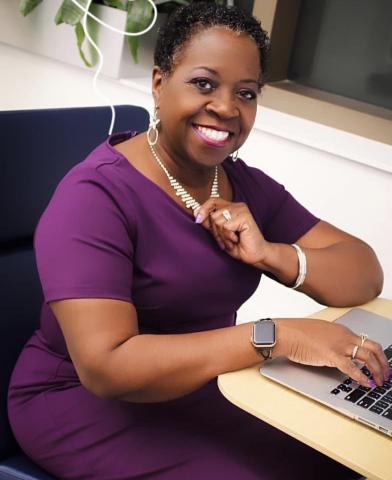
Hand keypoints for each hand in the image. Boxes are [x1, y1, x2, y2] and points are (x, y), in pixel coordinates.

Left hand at [194, 198, 270, 265]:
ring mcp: (241, 210)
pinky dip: (228, 237)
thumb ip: (210, 224)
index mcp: (231, 208)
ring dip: (222, 236)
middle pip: (213, 214)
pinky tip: (236, 240)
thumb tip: (197, 215)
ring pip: (218, 221)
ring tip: (231, 241)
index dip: (203, 209)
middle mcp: (237, 206)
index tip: (197, 220)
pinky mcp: (245, 216)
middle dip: (215, 231)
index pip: (213, 201)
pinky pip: (225, 226)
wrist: (254, 255)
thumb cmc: (238, 246)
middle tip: (224, 241)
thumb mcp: (220, 235)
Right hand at [274, 318, 390, 387]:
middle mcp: (344, 336)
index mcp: (343, 331)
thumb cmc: (299, 334)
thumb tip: (339, 354)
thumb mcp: (321, 334)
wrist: (288, 333)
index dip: (378, 355)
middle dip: (383, 363)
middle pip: (373, 348)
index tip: (381, 364)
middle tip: (385, 375)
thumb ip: (333, 341)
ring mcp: (339, 345)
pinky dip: (361, 377)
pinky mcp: (331, 355)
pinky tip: (365, 383)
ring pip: (367, 357)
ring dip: (376, 371)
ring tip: (378, 382)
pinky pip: (351, 367)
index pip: (367, 341)